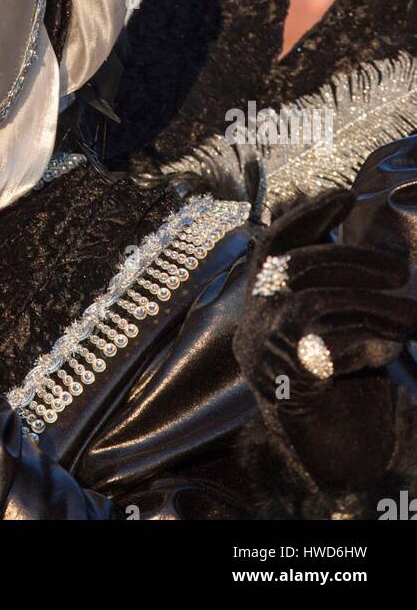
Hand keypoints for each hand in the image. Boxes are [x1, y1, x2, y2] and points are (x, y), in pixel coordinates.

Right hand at [235, 191, 416, 487]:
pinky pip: (329, 341)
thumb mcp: (337, 331)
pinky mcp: (287, 375)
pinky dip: (365, 339)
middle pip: (296, 267)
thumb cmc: (344, 390)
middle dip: (351, 259)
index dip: (307, 216)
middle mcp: (253, 323)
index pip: (274, 245)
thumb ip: (338, 294)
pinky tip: (390, 348)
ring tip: (411, 315)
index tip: (345, 196)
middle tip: (399, 269)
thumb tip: (372, 253)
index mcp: (261, 306)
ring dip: (369, 301)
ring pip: (313, 299)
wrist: (336, 458)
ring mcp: (264, 350)